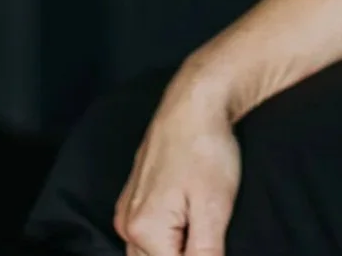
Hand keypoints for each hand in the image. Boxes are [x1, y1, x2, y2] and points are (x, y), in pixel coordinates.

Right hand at [113, 64, 242, 255]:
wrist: (195, 101)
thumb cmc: (207, 148)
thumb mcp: (214, 208)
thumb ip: (205, 255)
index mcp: (143, 230)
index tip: (211, 241)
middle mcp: (127, 225)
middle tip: (206, 233)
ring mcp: (127, 210)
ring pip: (146, 255)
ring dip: (172, 251)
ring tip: (198, 227)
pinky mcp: (133, 198)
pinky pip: (143, 237)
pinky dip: (164, 241)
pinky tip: (185, 226)